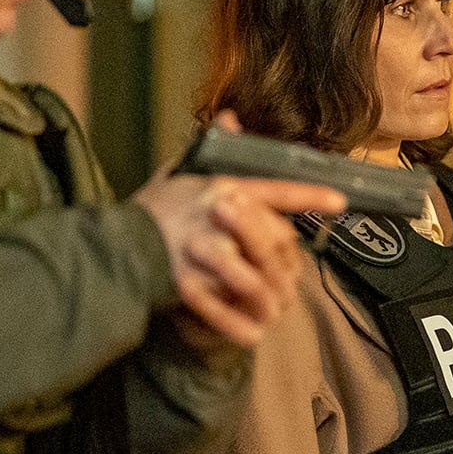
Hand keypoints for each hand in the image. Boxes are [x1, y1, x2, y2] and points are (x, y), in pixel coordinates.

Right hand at [133, 113, 345, 349]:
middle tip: (291, 291)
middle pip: (269, 242)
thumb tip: (230, 118)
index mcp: (220, 187)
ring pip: (249, 277)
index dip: (309, 196)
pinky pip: (221, 307)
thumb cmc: (151, 211)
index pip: (275, 190)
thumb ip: (209, 150)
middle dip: (284, 269)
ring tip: (273, 315)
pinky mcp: (182, 280)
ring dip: (266, 301)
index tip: (341, 201)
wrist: (112, 246)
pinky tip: (252, 334)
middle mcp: (214, 216)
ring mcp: (198, 249)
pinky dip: (238, 324)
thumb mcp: (179, 171)